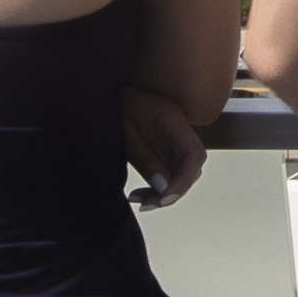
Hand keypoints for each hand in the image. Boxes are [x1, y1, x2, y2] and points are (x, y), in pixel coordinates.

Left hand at [121, 87, 210, 207]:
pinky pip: (171, 166)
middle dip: (175, 189)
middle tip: (150, 203)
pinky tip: (144, 192)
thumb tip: (163, 188)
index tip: (164, 197)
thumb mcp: (126, 136)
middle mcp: (179, 127)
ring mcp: (174, 135)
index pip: (193, 156)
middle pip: (192, 165)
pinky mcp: (165, 142)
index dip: (183, 181)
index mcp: (172, 120)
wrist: (105, 93)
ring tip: (143, 200)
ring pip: (183, 169)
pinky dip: (160, 182)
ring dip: (166, 188)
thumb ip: (146, 161)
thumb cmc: (115, 104)